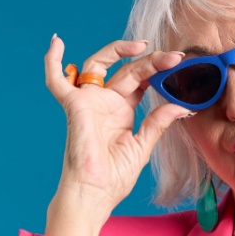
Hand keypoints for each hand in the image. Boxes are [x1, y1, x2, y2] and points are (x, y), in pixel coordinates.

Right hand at [42, 35, 192, 232]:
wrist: (95, 193)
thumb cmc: (114, 178)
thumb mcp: (142, 145)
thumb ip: (158, 122)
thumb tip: (182, 106)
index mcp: (121, 110)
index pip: (140, 80)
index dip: (158, 69)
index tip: (179, 63)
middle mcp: (104, 102)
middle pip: (127, 69)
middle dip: (151, 61)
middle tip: (174, 58)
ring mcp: (88, 102)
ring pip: (98, 64)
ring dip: (118, 50)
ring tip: (142, 46)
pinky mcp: (74, 106)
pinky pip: (56, 81)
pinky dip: (52, 61)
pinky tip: (56, 41)